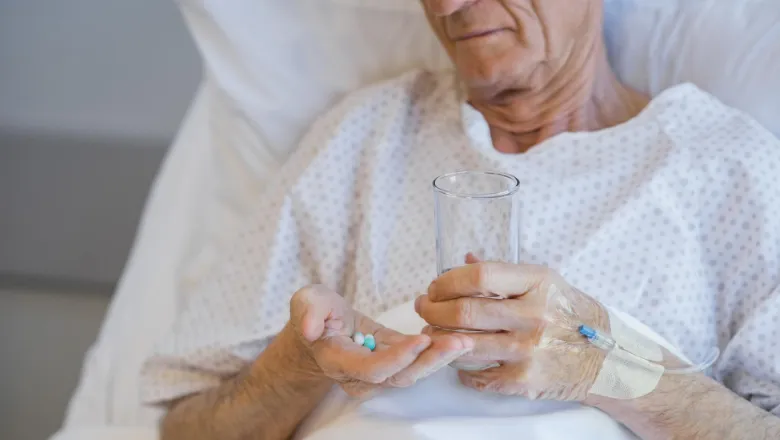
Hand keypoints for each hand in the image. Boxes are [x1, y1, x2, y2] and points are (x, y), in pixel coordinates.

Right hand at [288, 285, 473, 396]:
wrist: (321, 327)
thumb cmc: (314, 313)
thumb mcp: (306, 302)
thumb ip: (307, 312)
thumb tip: (309, 329)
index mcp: (340, 361)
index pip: (373, 369)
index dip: (397, 359)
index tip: (420, 340)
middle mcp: (362, 374)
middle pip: (401, 377)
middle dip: (431, 361)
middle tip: (460, 341)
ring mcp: (381, 371)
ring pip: (414, 372)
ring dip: (441, 358)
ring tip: (465, 340)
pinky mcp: (395, 359)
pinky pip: (418, 360)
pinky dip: (438, 350)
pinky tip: (457, 336)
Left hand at [415, 262, 608, 400]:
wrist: (606, 359)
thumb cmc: (571, 315)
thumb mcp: (546, 282)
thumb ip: (504, 272)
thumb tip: (465, 260)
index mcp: (538, 283)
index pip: (479, 276)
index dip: (447, 281)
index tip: (435, 286)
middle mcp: (534, 316)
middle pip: (464, 311)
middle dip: (433, 309)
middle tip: (424, 307)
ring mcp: (528, 351)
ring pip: (463, 344)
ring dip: (439, 337)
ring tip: (433, 330)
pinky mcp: (523, 380)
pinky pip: (475, 374)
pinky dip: (460, 365)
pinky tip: (459, 356)